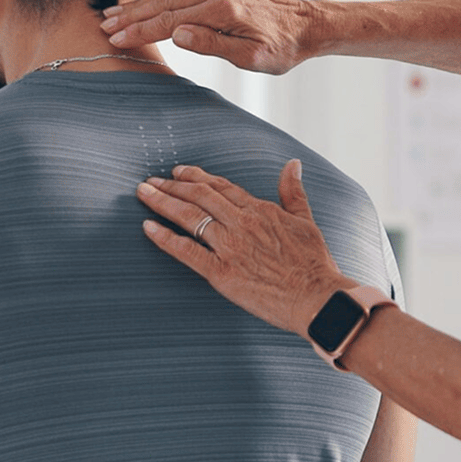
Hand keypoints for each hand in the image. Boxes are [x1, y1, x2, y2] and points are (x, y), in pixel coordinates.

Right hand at [100, 0, 315, 74]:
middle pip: (164, 2)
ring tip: (114, 7)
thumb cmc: (283, 48)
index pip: (170, 20)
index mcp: (223, 9)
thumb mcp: (252, 58)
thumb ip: (213, 44)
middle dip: (132, 15)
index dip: (141, 30)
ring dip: (140, 0)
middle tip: (104, 24)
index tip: (116, 38)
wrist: (307, 25)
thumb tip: (177, 34)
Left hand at [135, 161, 349, 335]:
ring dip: (163, 203)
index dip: (196, 177)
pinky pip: (187, 251)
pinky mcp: (221, 272)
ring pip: (189, 217)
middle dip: (172, 185)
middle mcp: (241, 222)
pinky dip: (165, 238)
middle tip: (151, 181)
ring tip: (143, 194)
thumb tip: (293, 165)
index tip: (178, 172)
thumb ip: (293, 192)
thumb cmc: (314, 263)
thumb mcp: (306, 220)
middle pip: (199, 196)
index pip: (221, 187)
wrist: (317, 296)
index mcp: (260, 209)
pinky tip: (148, 228)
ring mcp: (229, 246)